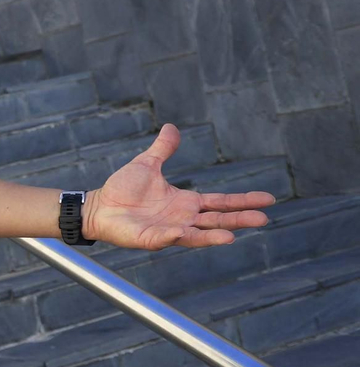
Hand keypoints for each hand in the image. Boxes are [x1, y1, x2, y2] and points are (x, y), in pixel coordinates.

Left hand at [83, 124, 274, 249]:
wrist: (98, 206)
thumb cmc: (123, 189)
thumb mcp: (147, 164)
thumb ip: (163, 149)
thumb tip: (172, 127)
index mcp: (186, 201)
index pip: (221, 201)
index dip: (243, 200)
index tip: (268, 199)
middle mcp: (183, 218)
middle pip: (217, 219)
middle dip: (239, 219)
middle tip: (264, 219)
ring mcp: (168, 231)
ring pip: (197, 233)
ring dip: (213, 235)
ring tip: (232, 235)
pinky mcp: (150, 239)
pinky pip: (166, 238)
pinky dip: (175, 236)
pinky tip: (183, 232)